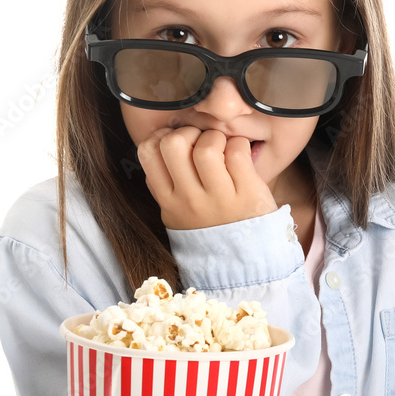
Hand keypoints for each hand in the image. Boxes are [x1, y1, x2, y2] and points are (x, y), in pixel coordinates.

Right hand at [137, 126, 276, 229]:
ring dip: (215, 137)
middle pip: (173, 143)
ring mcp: (219, 198)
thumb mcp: (178, 215)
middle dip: (188, 131)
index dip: (161, 136)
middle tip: (200, 140)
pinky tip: (240, 152)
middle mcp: (190, 200)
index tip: (176, 140)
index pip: (147, 153)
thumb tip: (158, 146)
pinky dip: (239, 143)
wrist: (245, 264)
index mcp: (169, 202)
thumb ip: (166, 186)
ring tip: (222, 147)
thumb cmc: (212, 230)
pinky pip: (238, 152)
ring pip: (206, 147)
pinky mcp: (247, 194)